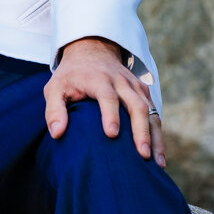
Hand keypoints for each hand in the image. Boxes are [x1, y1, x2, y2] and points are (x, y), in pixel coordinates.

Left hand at [45, 36, 164, 167]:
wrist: (92, 51)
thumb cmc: (71, 76)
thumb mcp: (55, 87)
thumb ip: (54, 110)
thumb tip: (57, 134)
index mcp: (99, 79)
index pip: (108, 96)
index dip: (111, 114)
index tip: (111, 134)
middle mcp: (121, 82)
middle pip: (136, 105)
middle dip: (141, 131)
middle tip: (142, 154)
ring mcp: (135, 87)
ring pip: (149, 111)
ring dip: (154, 137)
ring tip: (156, 162)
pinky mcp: (143, 92)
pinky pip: (154, 114)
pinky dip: (158, 135)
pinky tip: (159, 157)